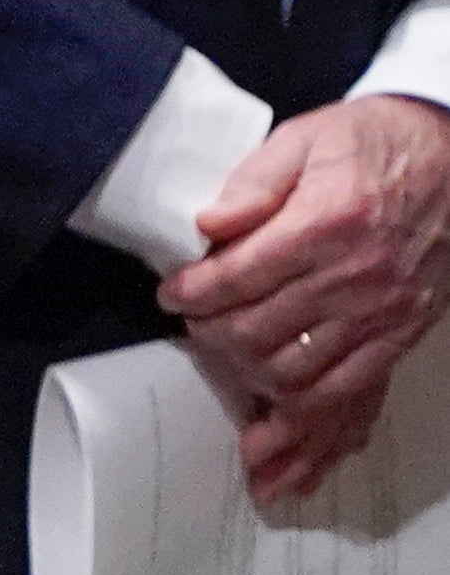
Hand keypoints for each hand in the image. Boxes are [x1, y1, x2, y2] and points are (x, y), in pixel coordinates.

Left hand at [166, 96, 449, 500]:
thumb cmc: (373, 144)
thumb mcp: (304, 140)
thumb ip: (252, 184)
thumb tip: (207, 226)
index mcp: (327, 224)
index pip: (237, 278)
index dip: (192, 293)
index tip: (172, 295)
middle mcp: (357, 276)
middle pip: (258, 333)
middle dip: (212, 337)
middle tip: (195, 328)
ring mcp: (383, 312)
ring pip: (297, 374)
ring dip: (249, 381)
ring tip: (225, 370)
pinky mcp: (402, 334)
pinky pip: (349, 391)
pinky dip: (308, 419)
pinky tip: (277, 434)